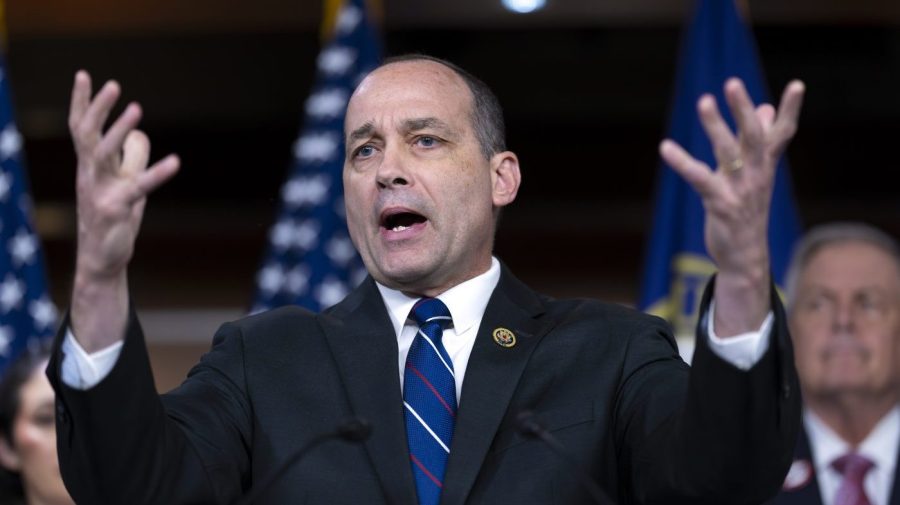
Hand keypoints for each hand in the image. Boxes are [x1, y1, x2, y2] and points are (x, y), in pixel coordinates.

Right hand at [68, 70, 179, 349]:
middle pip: (87, 135)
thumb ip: (132, 157)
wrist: (103, 258)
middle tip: (113, 85)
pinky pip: (138, 187)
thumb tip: (141, 133)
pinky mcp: (115, 209)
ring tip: (137, 110)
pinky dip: (156, 173)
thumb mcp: (124, 182)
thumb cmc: (113, 216)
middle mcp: (89, 174)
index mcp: (90, 165)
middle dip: (98, 108)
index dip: (83, 102)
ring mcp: (99, 191)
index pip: (81, 127)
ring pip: (104, 155)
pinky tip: (175, 161)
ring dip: (119, 131)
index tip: (84, 74)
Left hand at [659, 78, 804, 334]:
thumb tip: (765, 108)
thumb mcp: (757, 175)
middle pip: (754, 136)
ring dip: (715, 126)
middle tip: (733, 83)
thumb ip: (760, 142)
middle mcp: (756, 174)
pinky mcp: (719, 204)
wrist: (746, 256)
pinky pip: (699, 178)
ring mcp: (739, 190)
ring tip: (703, 101)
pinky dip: (682, 161)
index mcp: (766, 165)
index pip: (783, 133)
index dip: (790, 110)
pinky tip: (665, 147)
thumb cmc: (748, 210)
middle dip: (743, 109)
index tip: (797, 84)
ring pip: (727, 152)